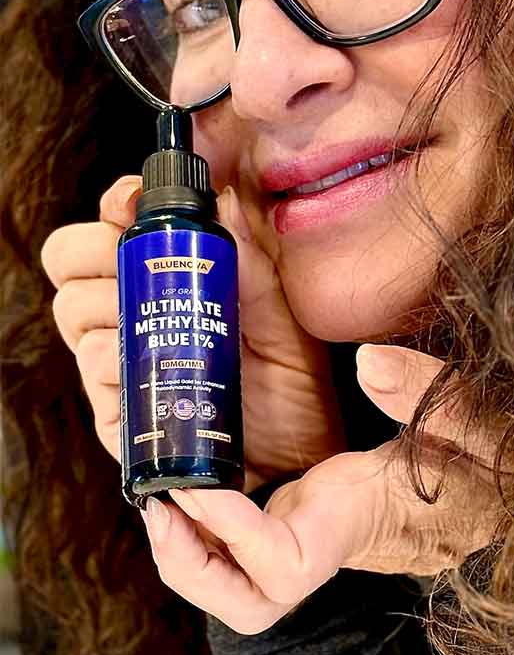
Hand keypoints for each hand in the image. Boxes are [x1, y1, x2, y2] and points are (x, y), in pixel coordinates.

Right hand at [40, 176, 345, 493]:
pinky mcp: (118, 413)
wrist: (300, 455)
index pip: (112, 228)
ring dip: (109, 307)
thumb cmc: (292, 382)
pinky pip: (94, 371)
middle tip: (139, 264)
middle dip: (98, 252)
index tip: (133, 205)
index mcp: (166, 283)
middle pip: (73, 264)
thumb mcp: (281, 313)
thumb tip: (224, 199)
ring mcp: (120, 364)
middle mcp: (130, 317)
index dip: (115, 206)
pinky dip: (115, 360)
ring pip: (76, 313)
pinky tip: (148, 365)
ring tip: (159, 322)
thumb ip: (252, 259)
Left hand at [140, 345, 506, 634]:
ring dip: (188, 551)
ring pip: (238, 584)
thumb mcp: (477, 420)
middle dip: (192, 568)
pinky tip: (188, 473)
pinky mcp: (305, 518)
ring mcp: (312, 537)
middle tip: (156, 505)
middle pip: (247, 604)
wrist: (494, 492)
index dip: (233, 535)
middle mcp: (328, 546)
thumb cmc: (490, 465)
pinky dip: (207, 521)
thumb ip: (431, 392)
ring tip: (156, 490)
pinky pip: (242, 544)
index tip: (197, 487)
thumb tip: (370, 363)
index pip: (285, 565)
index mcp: (362, 527)